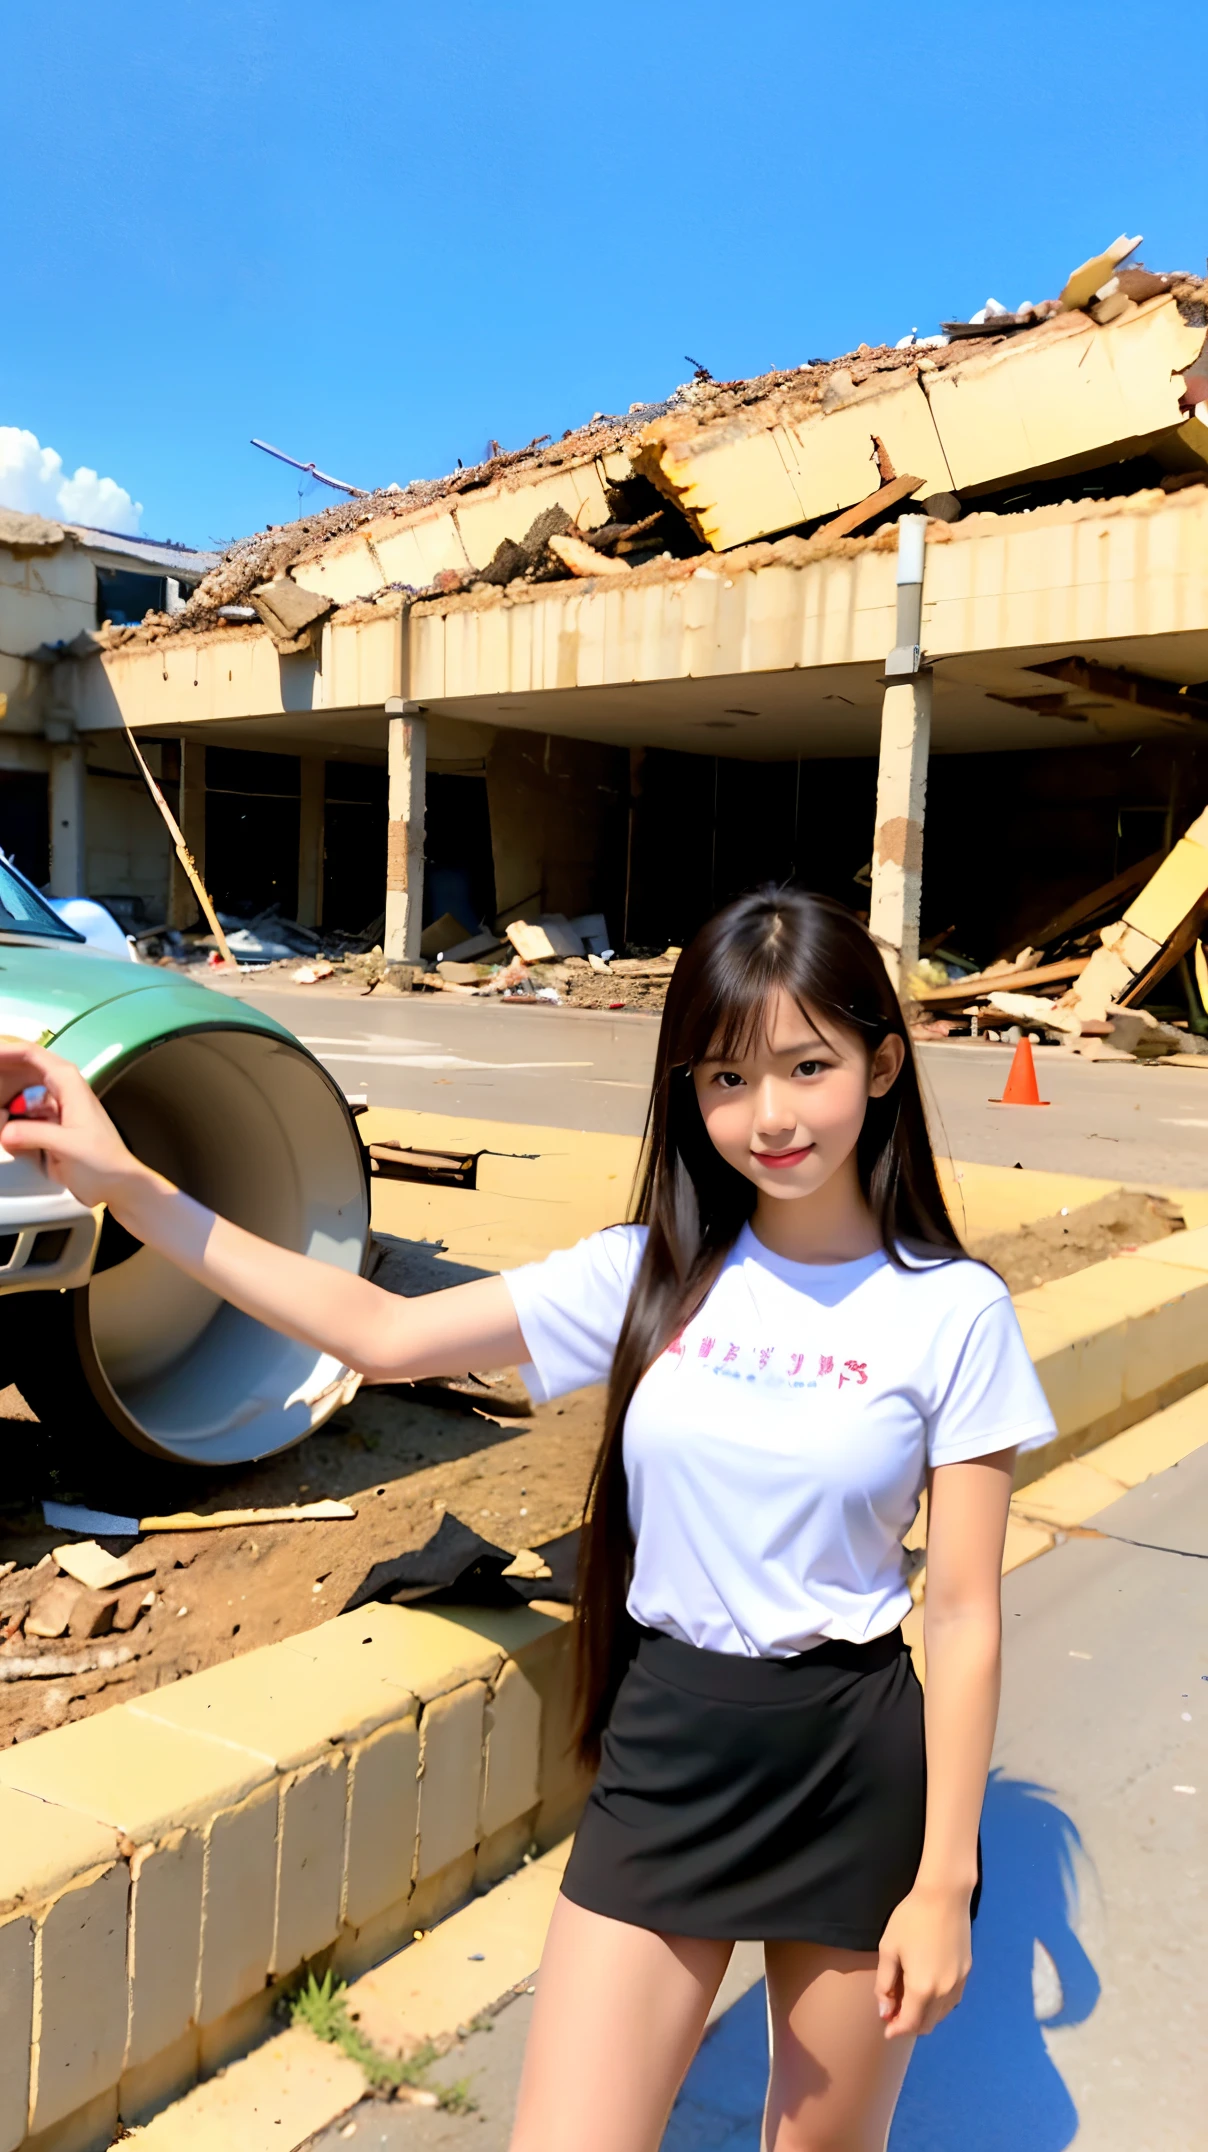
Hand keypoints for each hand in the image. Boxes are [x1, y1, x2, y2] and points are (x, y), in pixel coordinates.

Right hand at [0, 1045, 141, 1210]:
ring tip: (1, 1120)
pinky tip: (9, 1137)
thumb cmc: (104, 1161)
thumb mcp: (67, 1145)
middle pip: (20, 1073)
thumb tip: (4, 1132)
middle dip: (1, 1081)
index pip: (31, 1054)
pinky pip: (20, 1120)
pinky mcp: (47, 1129)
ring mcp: (52, 1110)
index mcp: (68, 1083)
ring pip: (17, 1098)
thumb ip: (33, 1134)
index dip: (5, 1052)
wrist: (118, 1185)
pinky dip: (10, 1126)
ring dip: (5, 1107)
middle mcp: (59, 1091)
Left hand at [875, 1883, 971, 2038]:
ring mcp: (959, 1983)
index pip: (910, 2024)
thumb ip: (885, 1984)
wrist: (944, 1896)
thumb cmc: (911, 1920)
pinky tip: (927, 1991)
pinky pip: (951, 2001)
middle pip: (927, 2024)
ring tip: (909, 2001)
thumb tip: (885, 2011)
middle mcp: (944, 1992)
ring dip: (925, 2016)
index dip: (896, 2030)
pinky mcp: (967, 1972)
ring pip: (941, 2015)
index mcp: (922, 1988)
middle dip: (910, 2025)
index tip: (886, 2029)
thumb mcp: (889, 1949)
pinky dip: (938, 2005)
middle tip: (894, 2013)